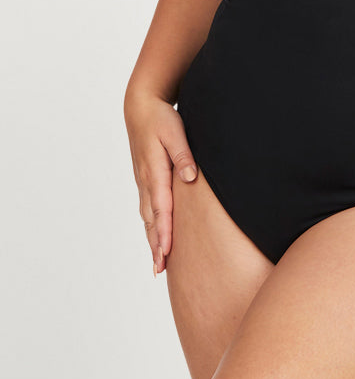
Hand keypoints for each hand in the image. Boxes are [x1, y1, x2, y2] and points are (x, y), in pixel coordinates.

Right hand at [124, 91, 197, 275]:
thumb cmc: (160, 119)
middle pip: (151, 220)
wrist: (141, 108)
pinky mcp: (145, 180)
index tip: (166, 252)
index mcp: (155, 172)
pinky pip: (148, 209)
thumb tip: (190, 178)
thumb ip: (183, 156)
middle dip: (156, 246)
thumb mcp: (175, 132)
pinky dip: (150, 227)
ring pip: (147, 217)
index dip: (164, 232)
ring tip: (158, 264)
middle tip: (159, 270)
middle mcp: (146, 181)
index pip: (161, 208)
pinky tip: (155, 238)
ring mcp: (144, 182)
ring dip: (152, 240)